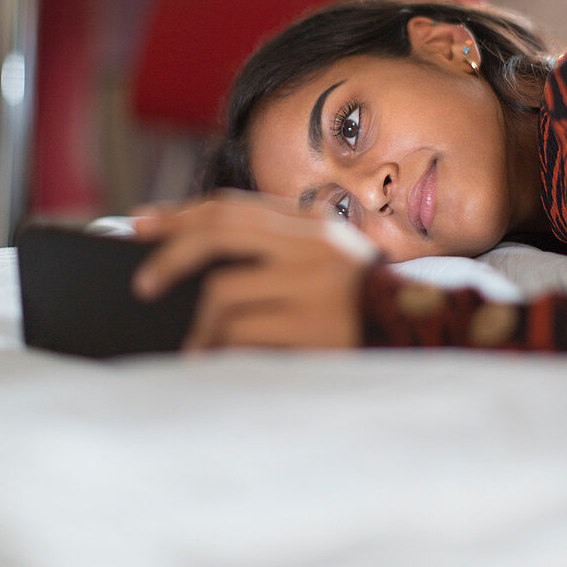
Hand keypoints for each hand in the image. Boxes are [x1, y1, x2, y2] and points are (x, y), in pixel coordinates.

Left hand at [131, 192, 377, 350]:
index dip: (179, 213)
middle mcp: (315, 244)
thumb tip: (194, 266)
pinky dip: (215, 346)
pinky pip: (241, 332)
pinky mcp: (316, 325)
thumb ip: (276, 255)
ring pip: (222, 289)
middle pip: (219, 232)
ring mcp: (317, 283)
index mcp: (313, 225)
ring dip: (196, 322)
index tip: (138, 223)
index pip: (231, 207)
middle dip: (170, 253)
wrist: (428, 339)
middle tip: (141, 282)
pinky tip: (209, 359)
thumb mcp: (325, 267)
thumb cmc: (362, 309)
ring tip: (190, 343)